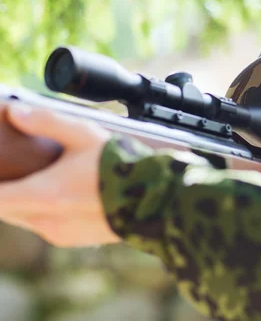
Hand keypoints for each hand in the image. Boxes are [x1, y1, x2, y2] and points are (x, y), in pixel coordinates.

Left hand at [0, 103, 119, 246]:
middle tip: (12, 170)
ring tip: (39, 178)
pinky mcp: (72, 240)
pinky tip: (61, 194)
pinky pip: (44, 226)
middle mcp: (46, 221)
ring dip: (23, 202)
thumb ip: (47, 121)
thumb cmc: (122, 167)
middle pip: (4, 209)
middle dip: (5, 191)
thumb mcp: (84, 135)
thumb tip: (15, 111)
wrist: (155, 200)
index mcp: (43, 195)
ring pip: (24, 218)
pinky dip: (43, 212)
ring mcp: (59, 234)